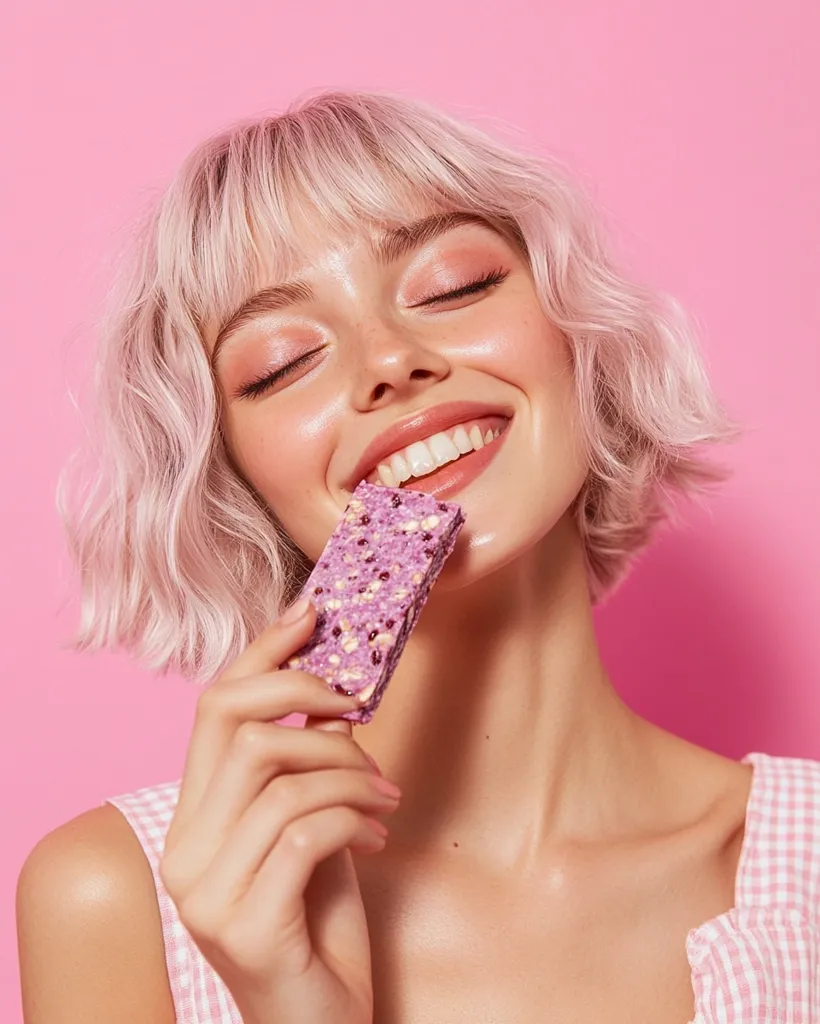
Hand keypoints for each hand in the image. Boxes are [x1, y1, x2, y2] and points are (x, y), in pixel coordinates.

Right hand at [159, 598, 398, 1023]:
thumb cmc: (319, 925)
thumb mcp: (311, 830)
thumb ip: (306, 771)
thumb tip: (332, 697)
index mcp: (193, 819)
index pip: (212, 709)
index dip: (263, 651)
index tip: (313, 611)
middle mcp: (184, 850)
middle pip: (235, 722)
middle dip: (311, 699)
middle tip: (363, 713)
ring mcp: (206, 891)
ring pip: (279, 772)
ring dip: (350, 770)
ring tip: (383, 795)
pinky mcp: (246, 925)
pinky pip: (305, 830)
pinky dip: (354, 817)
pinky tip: (377, 834)